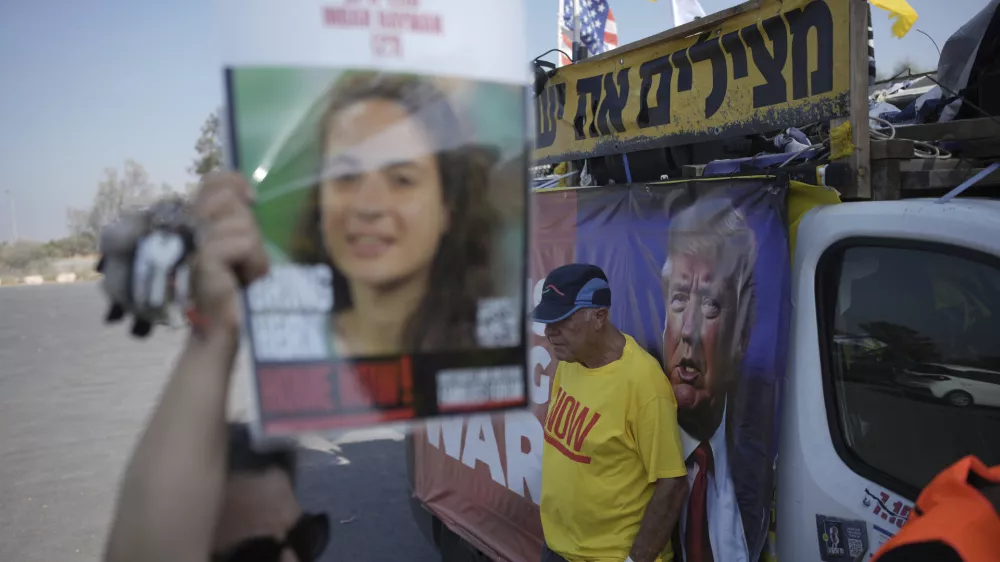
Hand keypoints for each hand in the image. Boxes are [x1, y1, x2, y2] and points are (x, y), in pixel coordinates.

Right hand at [187, 171, 269, 336]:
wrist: (224, 324)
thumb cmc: (236, 285)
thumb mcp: (240, 245)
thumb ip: (238, 218)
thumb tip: (249, 195)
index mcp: (197, 219)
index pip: (212, 181)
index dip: (234, 181)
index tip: (252, 199)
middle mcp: (189, 226)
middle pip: (230, 200)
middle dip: (250, 229)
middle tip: (246, 259)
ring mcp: (193, 242)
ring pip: (243, 224)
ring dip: (256, 252)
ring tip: (246, 273)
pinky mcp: (203, 258)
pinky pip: (244, 243)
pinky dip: (255, 262)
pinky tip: (246, 279)